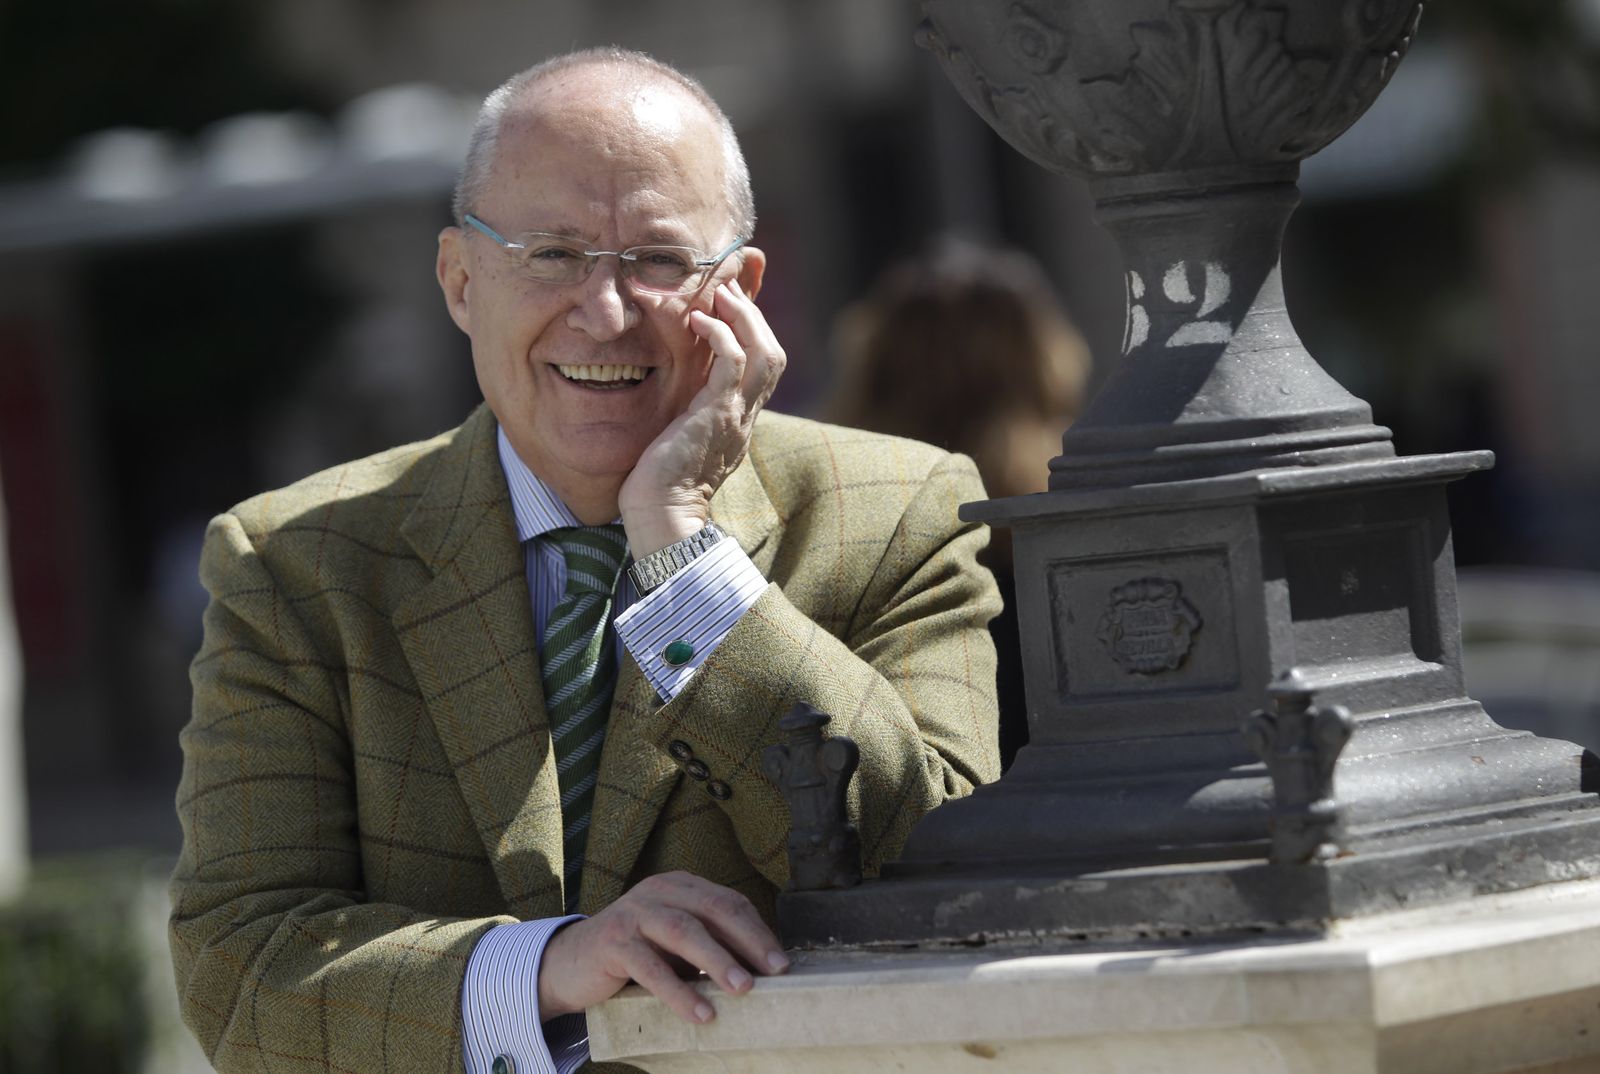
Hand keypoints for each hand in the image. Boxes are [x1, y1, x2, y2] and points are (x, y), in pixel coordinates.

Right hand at [536, 871, 790, 1022]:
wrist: (571, 963)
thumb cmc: (635, 955)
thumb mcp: (675, 946)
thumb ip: (708, 946)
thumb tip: (759, 972)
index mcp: (680, 886)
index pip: (728, 902)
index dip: (757, 931)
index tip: (781, 962)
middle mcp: (659, 890)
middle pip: (713, 910)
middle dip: (748, 941)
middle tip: (774, 971)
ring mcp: (634, 912)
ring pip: (684, 931)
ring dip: (718, 961)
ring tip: (743, 989)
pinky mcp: (613, 941)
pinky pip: (651, 967)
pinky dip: (678, 991)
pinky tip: (700, 1012)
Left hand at [618, 279, 785, 555]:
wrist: (662, 514)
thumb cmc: (660, 481)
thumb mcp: (681, 436)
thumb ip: (689, 411)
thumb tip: (676, 392)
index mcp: (740, 419)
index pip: (763, 366)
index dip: (753, 330)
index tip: (730, 304)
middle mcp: (747, 415)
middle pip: (773, 354)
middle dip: (754, 315)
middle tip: (726, 290)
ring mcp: (737, 414)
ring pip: (765, 353)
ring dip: (745, 317)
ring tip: (720, 295)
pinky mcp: (718, 414)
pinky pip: (733, 363)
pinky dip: (721, 335)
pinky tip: (698, 321)